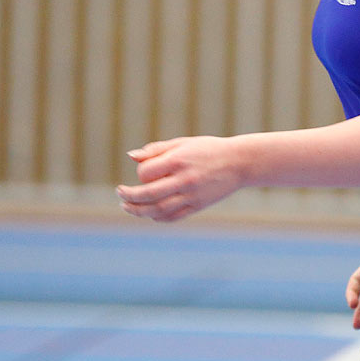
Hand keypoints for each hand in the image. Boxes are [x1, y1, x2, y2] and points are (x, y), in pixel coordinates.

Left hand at [116, 136, 243, 222]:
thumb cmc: (208, 149)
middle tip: (120, 194)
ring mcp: (191, 195)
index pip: (147, 172)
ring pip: (158, 209)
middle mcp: (184, 179)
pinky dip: (157, 217)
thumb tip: (131, 156)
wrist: (239, 163)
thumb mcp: (183, 143)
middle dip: (130, 197)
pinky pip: (172, 217)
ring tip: (127, 207)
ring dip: (138, 210)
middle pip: (149, 194)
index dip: (141, 173)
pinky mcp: (197, 206)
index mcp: (179, 160)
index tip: (144, 171)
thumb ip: (156, 149)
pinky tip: (150, 213)